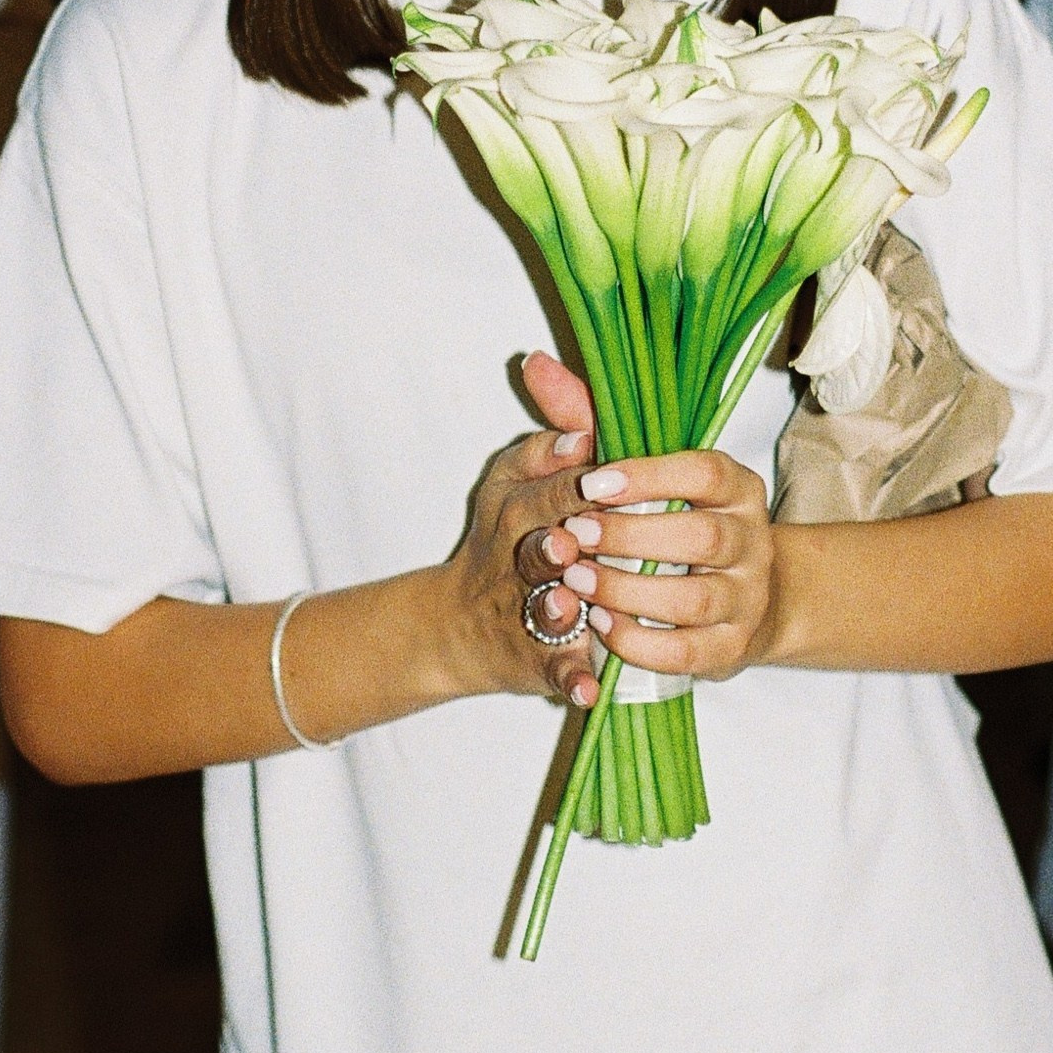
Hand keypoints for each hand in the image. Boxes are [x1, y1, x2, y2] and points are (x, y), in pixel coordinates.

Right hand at [451, 353, 608, 709]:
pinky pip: (552, 669)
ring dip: (554, 603)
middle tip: (575, 535)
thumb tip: (546, 364)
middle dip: (553, 539)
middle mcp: (521, 557)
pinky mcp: (535, 658)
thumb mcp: (514, 475)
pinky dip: (567, 679)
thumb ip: (547, 428)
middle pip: (537, 544)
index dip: (570, 479)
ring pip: (541, 605)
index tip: (595, 469)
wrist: (457, 624)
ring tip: (570, 604)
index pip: (546, 487)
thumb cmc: (506, 537)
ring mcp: (527, 610)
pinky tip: (586, 687)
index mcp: (520, 507)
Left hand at [544, 413, 781, 684]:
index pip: (704, 471)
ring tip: (576, 582)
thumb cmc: (674, 520)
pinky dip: (642, 643)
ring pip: (695, 598)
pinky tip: (601, 627)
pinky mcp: (732, 649)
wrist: (739, 598)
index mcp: (736, 487)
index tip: (593, 481)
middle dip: (630, 536)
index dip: (649, 475)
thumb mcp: (639, 468)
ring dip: (629, 591)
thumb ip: (588, 419)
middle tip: (572, 535)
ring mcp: (747, 598)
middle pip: (702, 536)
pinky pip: (689, 653)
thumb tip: (534, 365)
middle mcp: (752, 539)